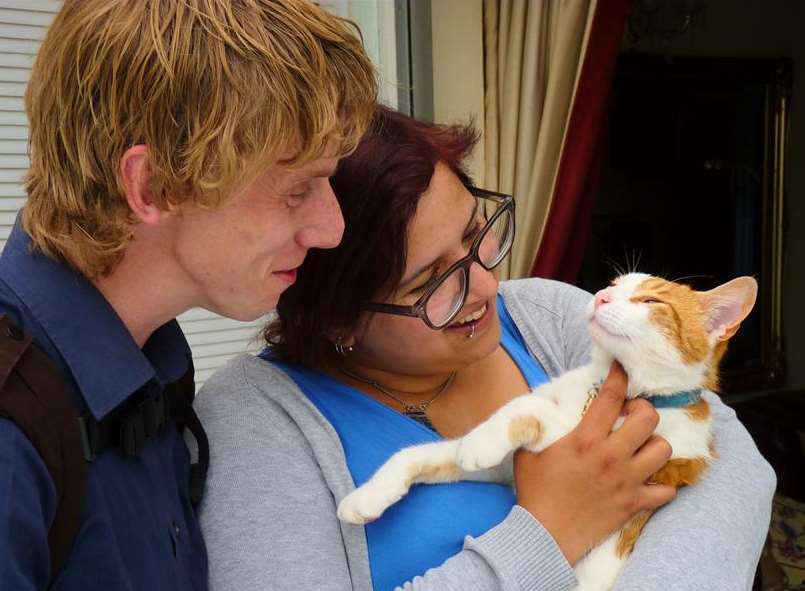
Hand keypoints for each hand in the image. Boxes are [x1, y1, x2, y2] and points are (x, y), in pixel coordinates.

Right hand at [513, 362, 674, 564]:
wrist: (544, 534)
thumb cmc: (535, 490)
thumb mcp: (528, 450)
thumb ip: (538, 425)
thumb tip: (542, 403)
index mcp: (585, 439)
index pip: (610, 398)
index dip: (619, 377)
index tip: (621, 368)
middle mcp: (611, 456)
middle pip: (648, 419)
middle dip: (642, 410)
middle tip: (631, 416)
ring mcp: (626, 481)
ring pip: (663, 451)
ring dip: (654, 444)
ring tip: (641, 446)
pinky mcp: (634, 504)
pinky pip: (666, 491)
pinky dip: (661, 485)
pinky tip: (648, 480)